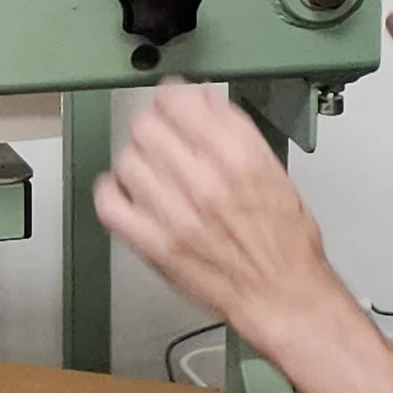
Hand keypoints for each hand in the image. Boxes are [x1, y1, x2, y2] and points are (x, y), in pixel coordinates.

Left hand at [95, 82, 341, 351]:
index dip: (170, 97)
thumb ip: (236, 132)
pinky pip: (109, 204)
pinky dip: (111, 192)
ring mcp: (175, 214)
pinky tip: (127, 192)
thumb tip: (203, 100)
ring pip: (127, 160)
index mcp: (239, 158)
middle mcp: (205, 181)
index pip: (179, 103)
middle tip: (160, 138)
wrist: (282, 296)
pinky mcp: (154, 244)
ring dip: (135, 160)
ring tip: (151, 172)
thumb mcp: (273, 171)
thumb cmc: (283, 242)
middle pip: (147, 127)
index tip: (169, 101)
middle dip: (152, 127)